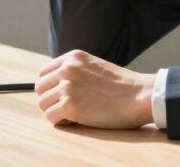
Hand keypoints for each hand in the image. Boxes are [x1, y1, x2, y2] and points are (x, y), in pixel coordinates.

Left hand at [35, 49, 155, 129]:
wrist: (140, 95)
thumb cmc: (122, 86)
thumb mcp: (94, 66)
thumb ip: (75, 71)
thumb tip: (54, 87)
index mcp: (73, 57)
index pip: (43, 73)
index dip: (49, 87)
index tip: (58, 95)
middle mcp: (67, 69)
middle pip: (39, 88)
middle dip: (50, 100)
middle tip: (65, 107)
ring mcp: (68, 87)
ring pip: (42, 104)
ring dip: (55, 111)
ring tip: (72, 114)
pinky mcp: (71, 106)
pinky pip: (51, 117)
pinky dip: (61, 121)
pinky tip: (75, 120)